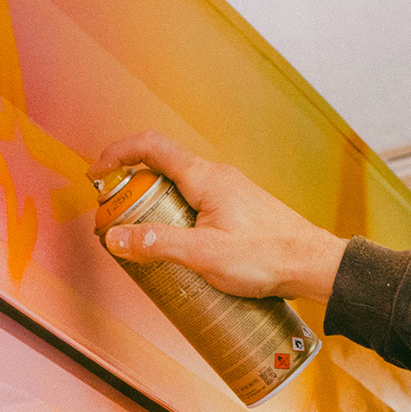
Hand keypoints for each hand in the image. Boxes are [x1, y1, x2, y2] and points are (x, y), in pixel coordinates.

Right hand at [91, 130, 347, 301]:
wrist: (313, 264)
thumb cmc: (267, 256)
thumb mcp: (204, 256)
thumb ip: (158, 245)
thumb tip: (114, 238)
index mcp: (204, 178)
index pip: (151, 147)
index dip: (117, 154)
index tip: (96, 174)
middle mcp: (216, 177)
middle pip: (161, 168)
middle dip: (130, 188)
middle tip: (115, 218)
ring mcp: (229, 192)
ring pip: (179, 187)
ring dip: (153, 205)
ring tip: (144, 240)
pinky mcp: (238, 210)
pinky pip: (196, 203)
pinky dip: (176, 216)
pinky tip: (178, 249)